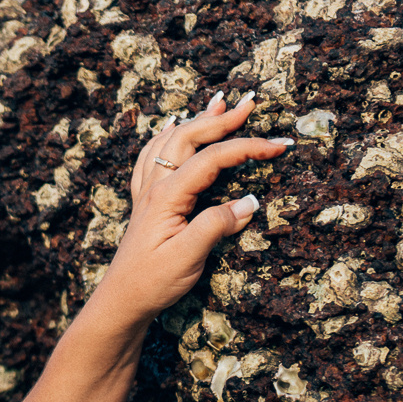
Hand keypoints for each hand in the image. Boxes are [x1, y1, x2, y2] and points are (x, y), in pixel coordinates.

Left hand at [90, 91, 287, 325]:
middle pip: (189, 137)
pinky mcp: (146, 201)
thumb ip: (217, 226)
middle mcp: (155, 186)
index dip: (248, 147)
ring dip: (197, 119)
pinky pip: (153, 156)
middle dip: (222, 118)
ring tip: (218, 101)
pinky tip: (169, 126)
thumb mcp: (189, 257)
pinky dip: (166, 135)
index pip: (213, 159)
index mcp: (167, 195)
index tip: (280, 145)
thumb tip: (250, 203)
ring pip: (170, 141)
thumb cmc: (153, 282)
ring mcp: (147, 191)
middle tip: (250, 104)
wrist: (122, 300)